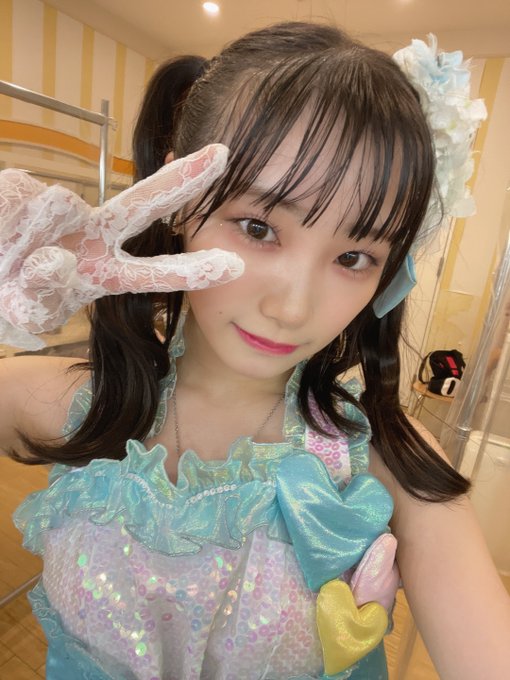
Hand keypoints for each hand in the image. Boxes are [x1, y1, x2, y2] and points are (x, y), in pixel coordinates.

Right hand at [0, 144, 243, 349]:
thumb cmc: (13, 295)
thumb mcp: (30, 309)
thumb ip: (41, 294)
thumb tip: (52, 257)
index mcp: (105, 272)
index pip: (155, 271)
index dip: (193, 270)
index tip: (236, 266)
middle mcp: (94, 234)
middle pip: (143, 204)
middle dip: (182, 181)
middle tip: (224, 157)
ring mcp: (62, 210)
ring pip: (56, 205)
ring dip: (29, 233)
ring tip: (9, 253)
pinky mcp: (23, 188)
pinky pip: (15, 198)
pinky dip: (2, 217)